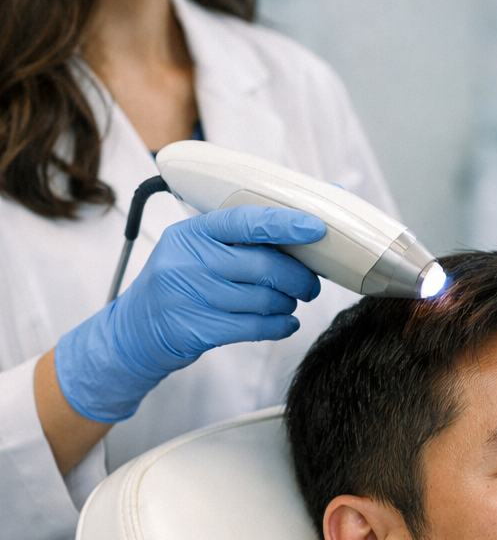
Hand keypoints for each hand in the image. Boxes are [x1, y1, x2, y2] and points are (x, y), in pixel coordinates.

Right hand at [53, 205, 324, 421]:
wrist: (136, 328)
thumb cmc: (184, 281)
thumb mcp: (199, 248)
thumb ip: (245, 235)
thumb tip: (313, 210)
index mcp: (192, 232)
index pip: (245, 221)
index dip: (285, 223)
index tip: (316, 228)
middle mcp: (188, 261)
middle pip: (264, 266)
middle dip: (300, 278)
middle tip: (309, 285)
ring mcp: (190, 296)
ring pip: (265, 299)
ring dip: (288, 304)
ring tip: (287, 303)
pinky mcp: (197, 329)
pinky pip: (257, 327)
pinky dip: (282, 326)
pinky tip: (286, 323)